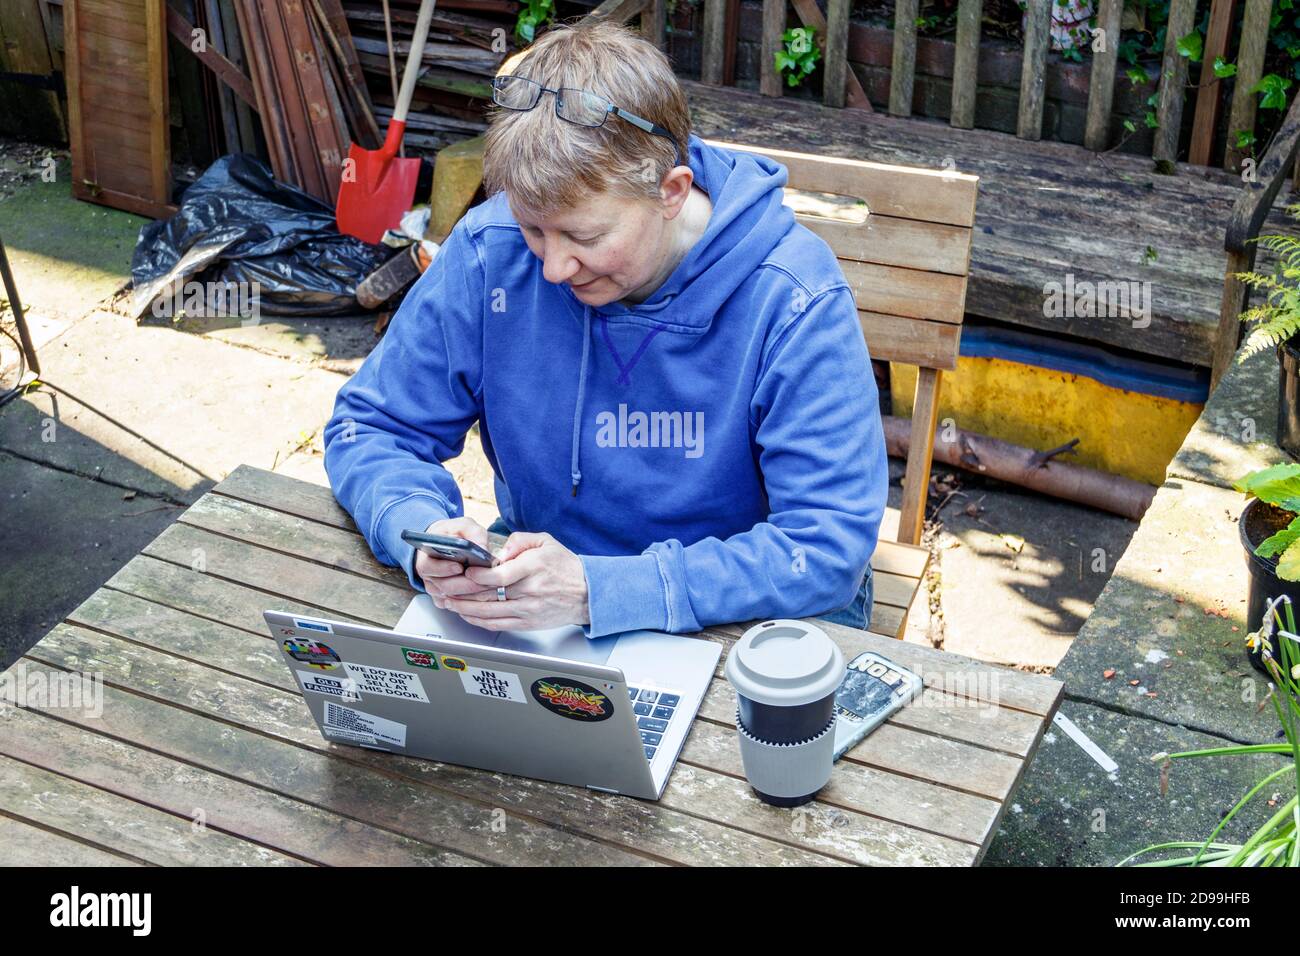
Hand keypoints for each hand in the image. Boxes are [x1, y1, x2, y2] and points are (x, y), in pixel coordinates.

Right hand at [413, 517, 497, 602]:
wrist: (446, 544)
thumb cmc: (453, 535)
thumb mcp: (463, 525)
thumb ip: (473, 532)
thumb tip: (482, 546)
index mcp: (425, 557)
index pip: (428, 567)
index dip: (443, 568)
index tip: (459, 566)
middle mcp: (428, 576)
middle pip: (443, 586)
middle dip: (466, 584)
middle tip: (485, 580)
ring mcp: (435, 590)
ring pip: (451, 599)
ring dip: (471, 594)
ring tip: (490, 585)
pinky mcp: (443, 599)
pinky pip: (455, 606)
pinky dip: (470, 601)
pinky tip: (484, 593)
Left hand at [446, 531, 589, 630]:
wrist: (586, 593)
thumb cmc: (565, 566)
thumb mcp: (546, 541)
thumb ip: (520, 541)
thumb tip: (499, 552)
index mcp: (534, 568)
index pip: (500, 576)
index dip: (479, 576)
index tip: (466, 571)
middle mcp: (530, 591)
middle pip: (489, 595)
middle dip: (463, 592)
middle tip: (445, 587)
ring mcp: (528, 609)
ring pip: (489, 612)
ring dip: (464, 608)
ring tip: (448, 602)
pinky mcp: (526, 623)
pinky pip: (497, 624)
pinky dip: (478, 621)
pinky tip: (466, 614)